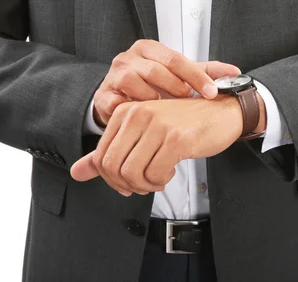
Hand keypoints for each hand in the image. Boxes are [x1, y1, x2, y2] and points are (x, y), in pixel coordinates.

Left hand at [71, 95, 255, 195]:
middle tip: (143, 184)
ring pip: (132, 173)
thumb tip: (76, 173)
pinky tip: (170, 172)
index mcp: (125, 112)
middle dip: (126, 184)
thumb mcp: (141, 135)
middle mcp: (138, 114)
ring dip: (145, 184)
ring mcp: (157, 125)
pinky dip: (161, 181)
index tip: (128, 182)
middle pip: (113, 167)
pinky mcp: (176, 138)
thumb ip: (107, 154)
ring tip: (158, 177)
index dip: (112, 178)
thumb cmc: (183, 125)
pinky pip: (155, 174)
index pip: (101, 156)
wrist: (221, 113)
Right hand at [93, 39, 240, 126]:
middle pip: (154, 68)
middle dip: (175, 86)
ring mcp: (113, 75)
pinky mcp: (103, 95)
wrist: (121, 97)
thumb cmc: (152, 85)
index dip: (196, 76)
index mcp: (149, 49)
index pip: (176, 58)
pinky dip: (130, 110)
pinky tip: (143, 118)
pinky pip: (115, 101)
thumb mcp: (180, 76)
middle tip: (188, 100)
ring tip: (164, 109)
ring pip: (132, 80)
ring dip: (151, 96)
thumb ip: (206, 73)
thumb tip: (235, 73)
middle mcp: (129, 58)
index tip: (212, 92)